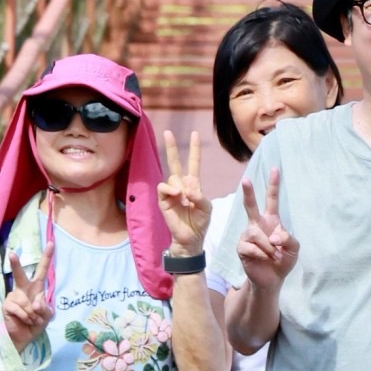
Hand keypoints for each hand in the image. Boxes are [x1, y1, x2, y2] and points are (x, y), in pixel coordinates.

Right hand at [2, 250, 51, 351]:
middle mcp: (24, 289)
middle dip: (16, 265)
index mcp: (36, 288)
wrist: (24, 337)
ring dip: (33, 315)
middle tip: (11, 254)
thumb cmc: (36, 323)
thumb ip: (44, 307)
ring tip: (33, 320)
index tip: (51, 243)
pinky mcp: (7, 305)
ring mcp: (14, 296)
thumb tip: (33, 304)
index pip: (42, 270)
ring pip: (26, 302)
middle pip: (20, 275)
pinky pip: (20, 310)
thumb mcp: (47, 315)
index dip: (47, 257)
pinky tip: (25, 321)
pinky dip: (26, 318)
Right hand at [158, 130, 211, 256]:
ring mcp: (171, 192)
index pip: (193, 163)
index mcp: (193, 184)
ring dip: (181, 186)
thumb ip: (199, 195)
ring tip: (185, 199)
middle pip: (175, 162)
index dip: (194, 149)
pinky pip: (164, 187)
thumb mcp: (206, 207)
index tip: (195, 133)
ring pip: (173, 177)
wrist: (191, 238)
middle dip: (171, 148)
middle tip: (167, 132)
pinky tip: (176, 195)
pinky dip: (170, 189)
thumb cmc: (200, 222)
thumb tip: (186, 188)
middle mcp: (181, 185)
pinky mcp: (163, 200)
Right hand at [237, 171, 297, 283]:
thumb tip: (273, 236)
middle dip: (248, 192)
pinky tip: (266, 259)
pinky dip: (262, 253)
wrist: (272, 279)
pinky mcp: (241, 247)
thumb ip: (288, 238)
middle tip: (245, 179)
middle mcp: (257, 225)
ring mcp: (248, 236)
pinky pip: (250, 246)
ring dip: (268, 246)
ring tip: (274, 255)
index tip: (275, 168)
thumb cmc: (283, 260)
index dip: (273, 184)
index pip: (272, 200)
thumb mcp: (294, 249)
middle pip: (250, 205)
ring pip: (255, 233)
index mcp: (271, 221)